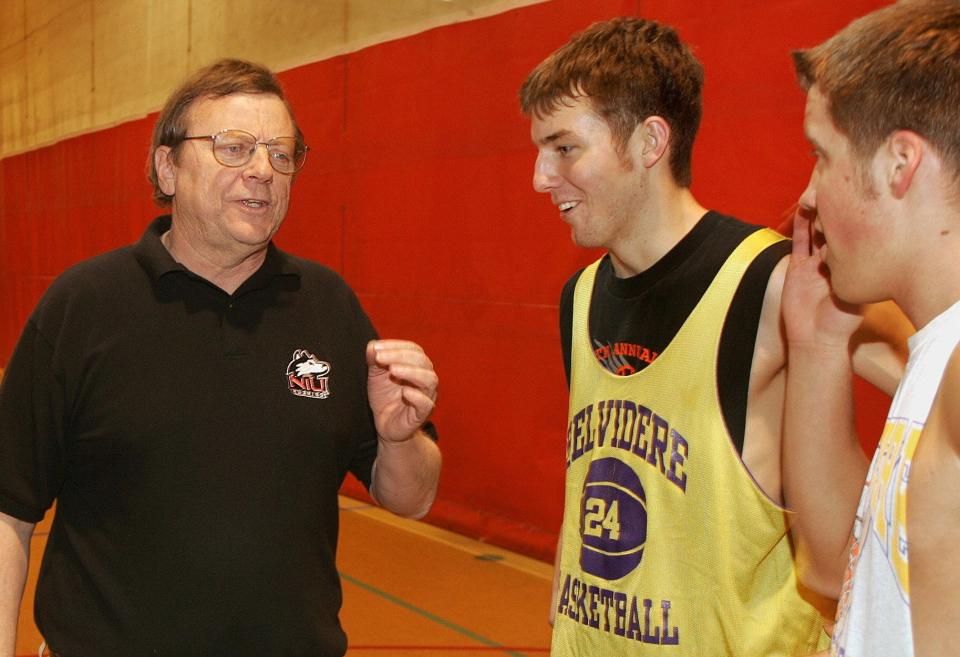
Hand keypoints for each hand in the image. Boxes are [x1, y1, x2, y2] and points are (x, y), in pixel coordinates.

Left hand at [366, 340, 437, 442]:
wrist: (385, 426)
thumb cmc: (385, 397)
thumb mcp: (376, 376)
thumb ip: (375, 360)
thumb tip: (372, 345)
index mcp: (417, 366)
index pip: (413, 350)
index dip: (396, 346)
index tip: (376, 347)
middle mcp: (426, 378)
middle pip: (422, 361)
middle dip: (400, 356)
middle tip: (380, 357)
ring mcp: (426, 396)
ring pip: (429, 380)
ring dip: (411, 372)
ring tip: (393, 370)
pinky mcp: (422, 414)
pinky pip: (426, 404)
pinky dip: (417, 396)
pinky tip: (405, 392)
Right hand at [782, 206, 861, 349]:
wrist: (816, 338)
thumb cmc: (841, 322)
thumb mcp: (855, 294)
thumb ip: (852, 272)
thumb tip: (855, 247)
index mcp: (851, 267)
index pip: (855, 236)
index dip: (856, 219)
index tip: (859, 202)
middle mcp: (834, 262)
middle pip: (836, 231)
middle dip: (837, 213)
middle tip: (839, 191)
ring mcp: (814, 264)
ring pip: (816, 233)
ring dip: (818, 215)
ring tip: (820, 194)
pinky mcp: (797, 268)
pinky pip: (798, 244)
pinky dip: (800, 227)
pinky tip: (803, 209)